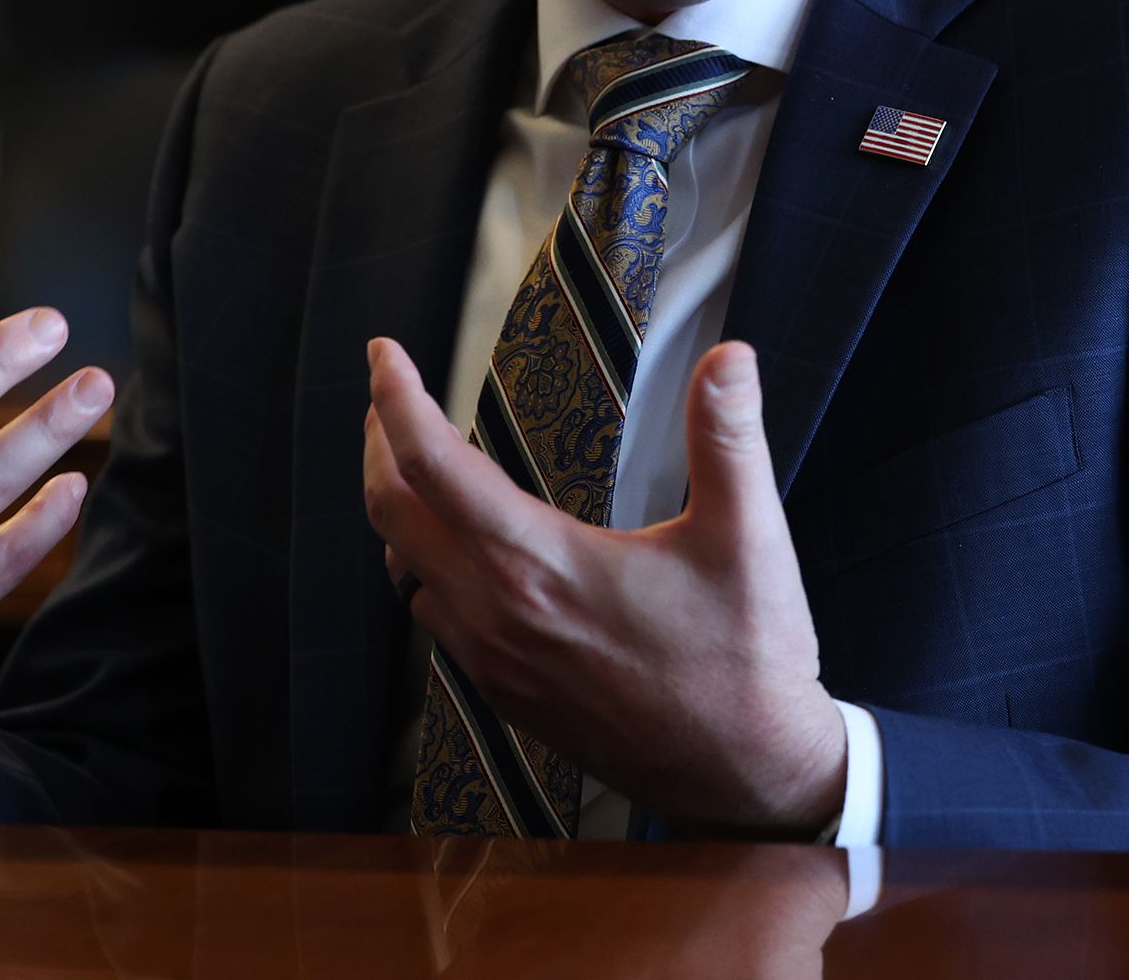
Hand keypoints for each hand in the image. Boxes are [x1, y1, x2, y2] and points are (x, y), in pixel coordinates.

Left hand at [361, 337, 845, 835]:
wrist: (747, 775)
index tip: (385, 352)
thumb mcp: (749, 536)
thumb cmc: (748, 660)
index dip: (396, 398)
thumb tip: (728, 356)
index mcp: (541, 563)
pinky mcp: (507, 695)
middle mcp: (499, 613)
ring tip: (419, 462)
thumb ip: (729, 436)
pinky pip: (436, 619)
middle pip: (392, 511)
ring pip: (406, 568)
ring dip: (399, 507)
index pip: (431, 463)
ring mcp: (496, 661)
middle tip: (389, 394)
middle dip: (379, 442)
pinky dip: (426, 566)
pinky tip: (462, 551)